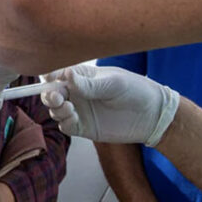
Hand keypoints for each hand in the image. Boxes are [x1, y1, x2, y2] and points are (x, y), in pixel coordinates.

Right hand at [40, 64, 178, 145]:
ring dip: (56, 108)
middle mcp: (78, 92)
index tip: (50, 78)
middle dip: (49, 94)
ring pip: (56, 110)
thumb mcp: (113, 84)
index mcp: (82, 76)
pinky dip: (64, 122)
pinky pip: (66, 125)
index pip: (58, 74)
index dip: (50, 76)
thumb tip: (67, 75)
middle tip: (57, 97)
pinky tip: (72, 117)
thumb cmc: (135, 91)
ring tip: (68, 107)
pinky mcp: (84, 127)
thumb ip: (90, 84)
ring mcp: (80, 110)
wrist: (152, 115)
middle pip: (52, 92)